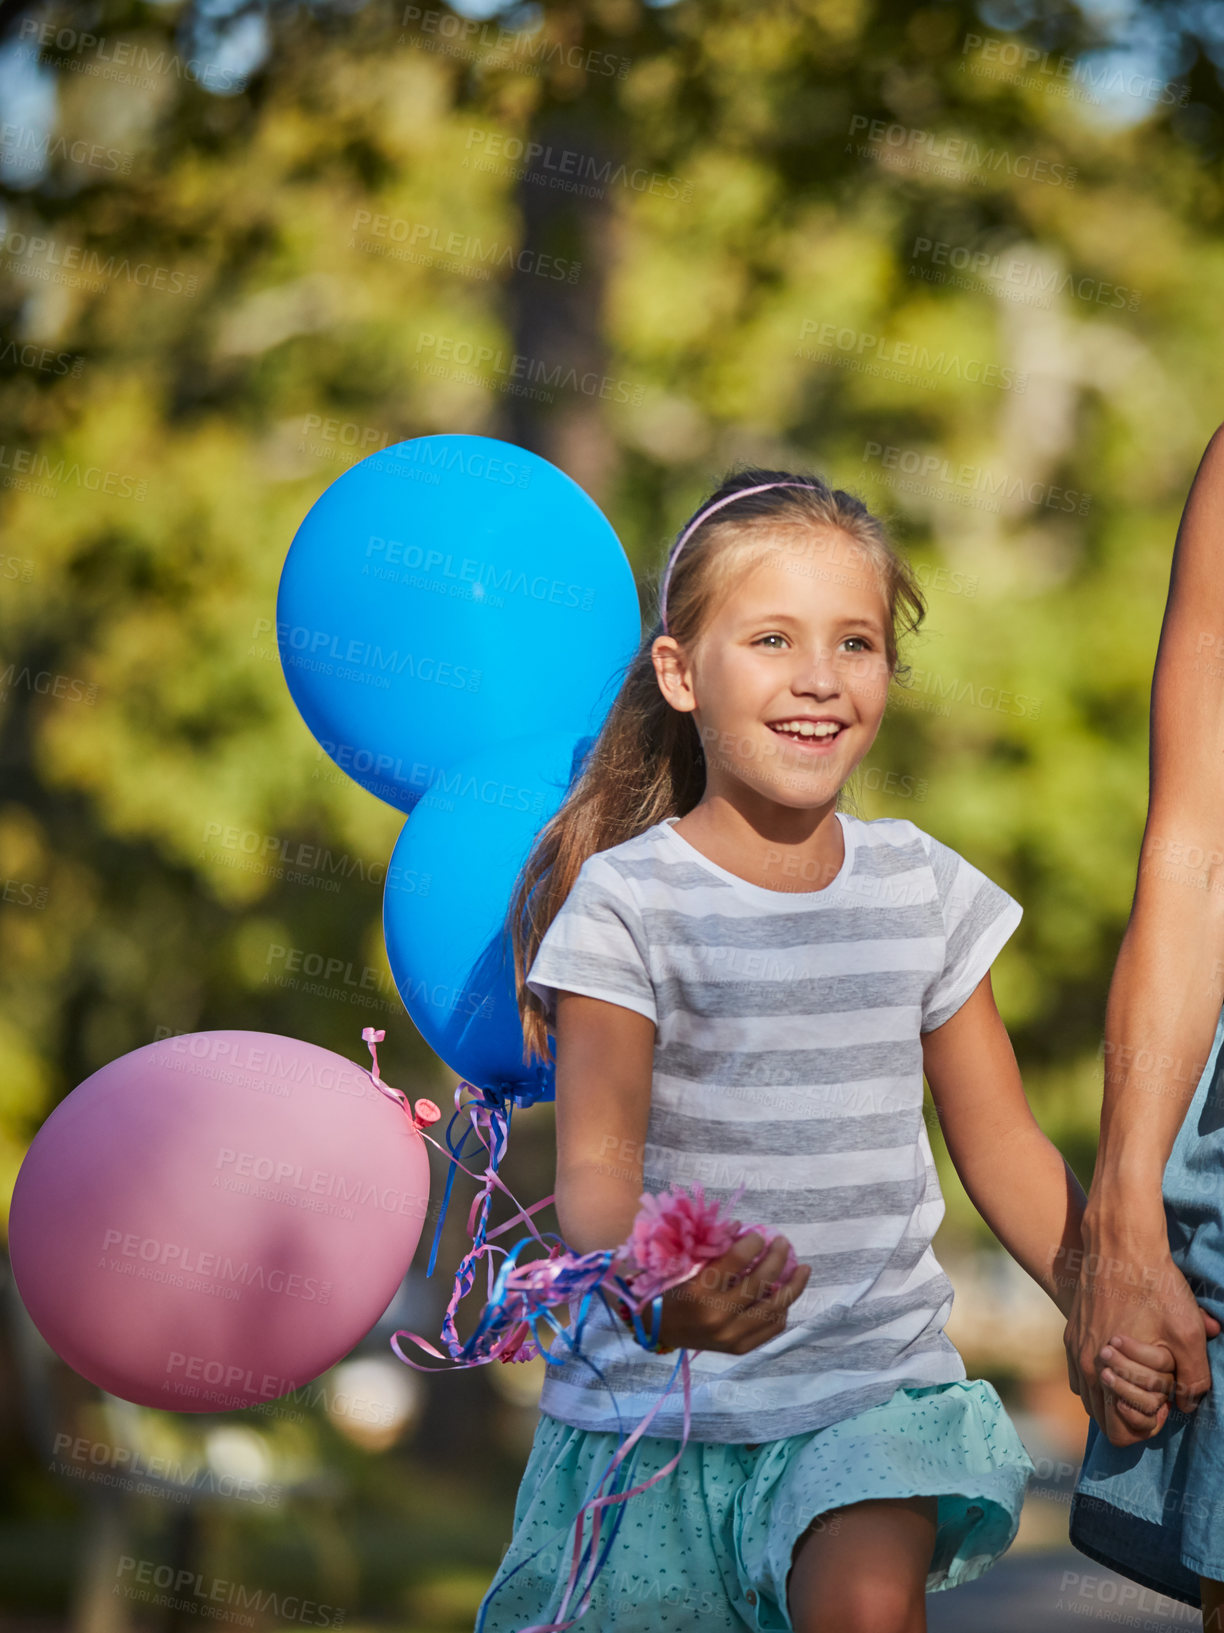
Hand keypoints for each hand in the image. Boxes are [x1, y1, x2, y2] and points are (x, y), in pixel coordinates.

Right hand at [654, 1232, 810, 1353]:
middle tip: (784, 1243)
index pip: (737, 1260)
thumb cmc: (673, 1291)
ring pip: (775, 1308)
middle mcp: (718, 1315)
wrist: (661, 1330)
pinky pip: (773, 1327)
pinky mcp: (740, 1348)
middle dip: (778, 1257)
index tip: (760, 1235)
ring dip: (793, 1286)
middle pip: (761, 1282)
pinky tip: (785, 1295)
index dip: (754, 1242)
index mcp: (701, 1290)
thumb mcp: (689, 1267)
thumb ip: (718, 1251)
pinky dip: (782, 1309)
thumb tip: (746, 1230)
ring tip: (803, 1269)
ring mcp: (732, 1336)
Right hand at [1064, 1234, 1217, 1446]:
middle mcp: (1084, 1364)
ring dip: (1115, 1394)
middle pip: (1103, 1419)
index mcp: (1107, 1372)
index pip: (1121, 1432)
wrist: (1120, 1242)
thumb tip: (1186, 1402)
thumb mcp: (1188, 1334)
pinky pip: (1080, 1373)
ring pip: (1090, 1396)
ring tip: (1141, 1372)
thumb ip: (1193, 1379)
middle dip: (1132, 1411)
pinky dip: (1101, 1376)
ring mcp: (1075, 1347)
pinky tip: (1122, 1358)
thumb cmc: (1155, 1285)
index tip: (1166, 1398)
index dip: (1150, 1423)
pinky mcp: (1072, 1331)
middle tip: (1157, 1388)